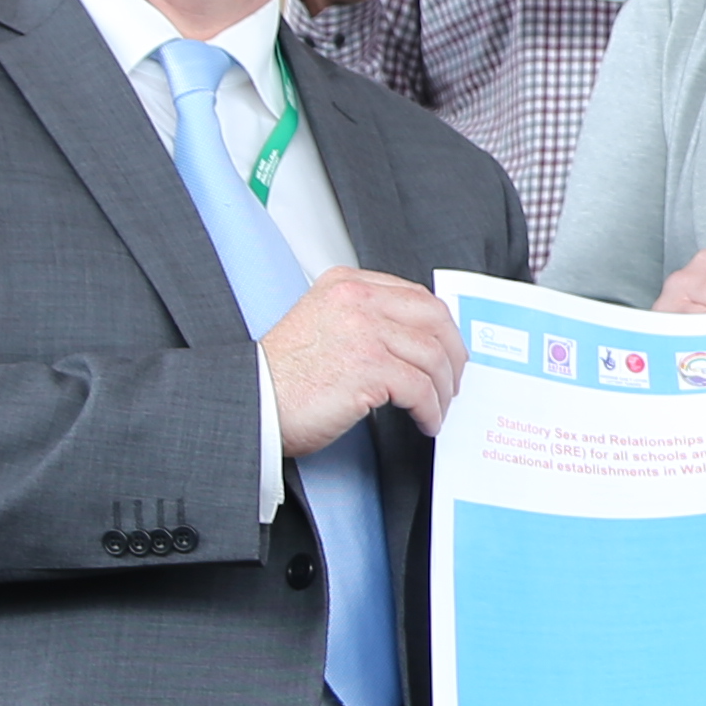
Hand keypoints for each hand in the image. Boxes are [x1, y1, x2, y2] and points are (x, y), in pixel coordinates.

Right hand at [258, 268, 467, 457]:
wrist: (252, 402)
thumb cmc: (281, 376)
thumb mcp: (323, 324)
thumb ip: (364, 320)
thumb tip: (411, 340)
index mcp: (346, 284)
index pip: (415, 295)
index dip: (440, 327)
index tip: (447, 348)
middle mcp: (357, 299)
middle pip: (434, 319)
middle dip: (453, 353)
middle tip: (453, 380)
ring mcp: (364, 331)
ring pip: (433, 356)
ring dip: (442, 389)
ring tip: (437, 408)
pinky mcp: (368, 367)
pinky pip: (421, 388)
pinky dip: (430, 409)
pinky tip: (425, 421)